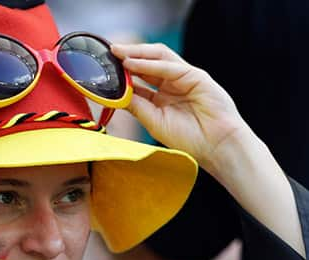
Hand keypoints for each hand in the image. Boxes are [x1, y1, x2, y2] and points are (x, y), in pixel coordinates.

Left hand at [112, 43, 246, 173]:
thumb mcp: (154, 122)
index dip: (122, 74)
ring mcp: (184, 78)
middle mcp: (172, 85)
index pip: (139, 79)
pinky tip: (133, 64)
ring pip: (158, 58)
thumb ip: (137, 106)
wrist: (216, 146)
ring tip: (118, 54)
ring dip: (137, 54)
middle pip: (147, 63)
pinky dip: (150, 65)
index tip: (104, 72)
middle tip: (109, 53)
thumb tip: (116, 95)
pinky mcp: (195, 76)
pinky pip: (169, 67)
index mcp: (162, 97)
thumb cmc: (189, 139)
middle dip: (128, 57)